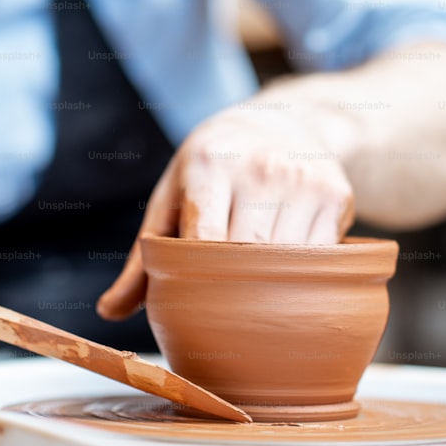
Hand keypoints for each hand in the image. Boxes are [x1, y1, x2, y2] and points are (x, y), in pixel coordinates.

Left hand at [97, 108, 353, 319]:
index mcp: (210, 164)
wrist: (282, 122)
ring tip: (256, 301)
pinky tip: (288, 274)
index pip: (204, 239)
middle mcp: (261, 166)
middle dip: (234, 293)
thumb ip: (144, 257)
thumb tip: (109, 311)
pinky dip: (303, 274)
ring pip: (287, 261)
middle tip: (225, 322)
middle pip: (248, 256)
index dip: (199, 281)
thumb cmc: (214, 169)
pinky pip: (320, 256)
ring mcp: (304, 180)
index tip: (195, 311)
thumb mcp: (173, 198)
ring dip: (271, 288)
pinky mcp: (336, 195)